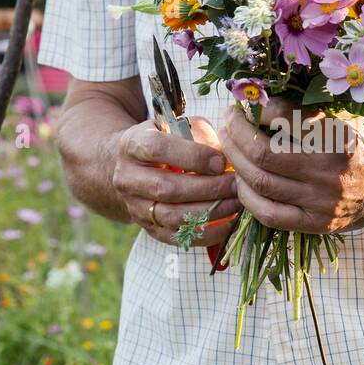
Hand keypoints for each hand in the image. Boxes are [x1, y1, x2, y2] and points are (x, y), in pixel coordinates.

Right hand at [111, 116, 239, 245]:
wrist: (133, 166)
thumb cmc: (167, 141)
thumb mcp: (179, 127)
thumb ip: (200, 136)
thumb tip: (226, 158)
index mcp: (133, 145)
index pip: (158, 149)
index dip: (193, 156)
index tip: (221, 162)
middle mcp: (128, 178)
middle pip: (167, 188)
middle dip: (208, 188)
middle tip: (235, 185)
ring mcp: (135, 206)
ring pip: (172, 216)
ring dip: (210, 211)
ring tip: (236, 203)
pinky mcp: (147, 228)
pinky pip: (177, 238)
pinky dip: (206, 234)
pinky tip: (229, 223)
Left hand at [218, 97, 363, 234]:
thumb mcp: (345, 119)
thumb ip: (306, 113)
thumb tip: (257, 101)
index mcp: (339, 139)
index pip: (284, 117)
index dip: (258, 107)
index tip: (248, 102)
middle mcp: (330, 172)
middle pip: (262, 152)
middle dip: (235, 133)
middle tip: (228, 120)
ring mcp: (322, 202)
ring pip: (260, 182)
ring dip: (235, 161)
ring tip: (230, 146)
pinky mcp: (316, 224)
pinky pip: (269, 214)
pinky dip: (247, 196)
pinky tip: (242, 181)